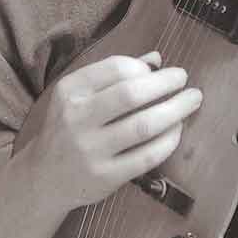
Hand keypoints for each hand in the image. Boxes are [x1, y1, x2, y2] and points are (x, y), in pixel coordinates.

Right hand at [27, 51, 201, 209]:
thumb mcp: (80, 95)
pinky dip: (168, 140)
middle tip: (184, 79)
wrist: (45, 177)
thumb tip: (156, 59)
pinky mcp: (105, 177)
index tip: (159, 72)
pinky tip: (177, 129)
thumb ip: (115, 75)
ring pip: (143, 126)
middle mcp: (77, 119)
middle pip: (131, 94)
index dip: (144, 68)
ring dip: (175, 110)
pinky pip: (146, 156)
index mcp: (70, 91)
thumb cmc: (70, 127)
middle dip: (165, 83)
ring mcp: (90, 150)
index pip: (115, 68)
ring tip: (192, 100)